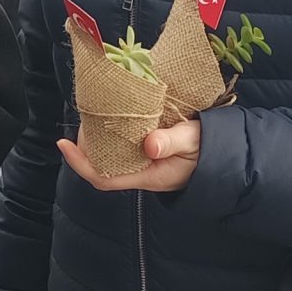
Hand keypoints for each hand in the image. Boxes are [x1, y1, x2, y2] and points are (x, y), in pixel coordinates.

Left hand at [57, 119, 200, 193]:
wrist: (228, 156)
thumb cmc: (211, 150)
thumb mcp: (195, 142)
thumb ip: (173, 142)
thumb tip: (149, 145)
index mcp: (148, 175)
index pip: (103, 177)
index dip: (80, 163)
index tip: (63, 144)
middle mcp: (141, 172)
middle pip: (101, 163)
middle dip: (86, 144)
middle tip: (84, 117)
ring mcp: (145, 163)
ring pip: (111, 154)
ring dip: (99, 135)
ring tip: (94, 113)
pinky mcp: (150, 152)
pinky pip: (123, 145)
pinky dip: (114, 131)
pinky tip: (113, 114)